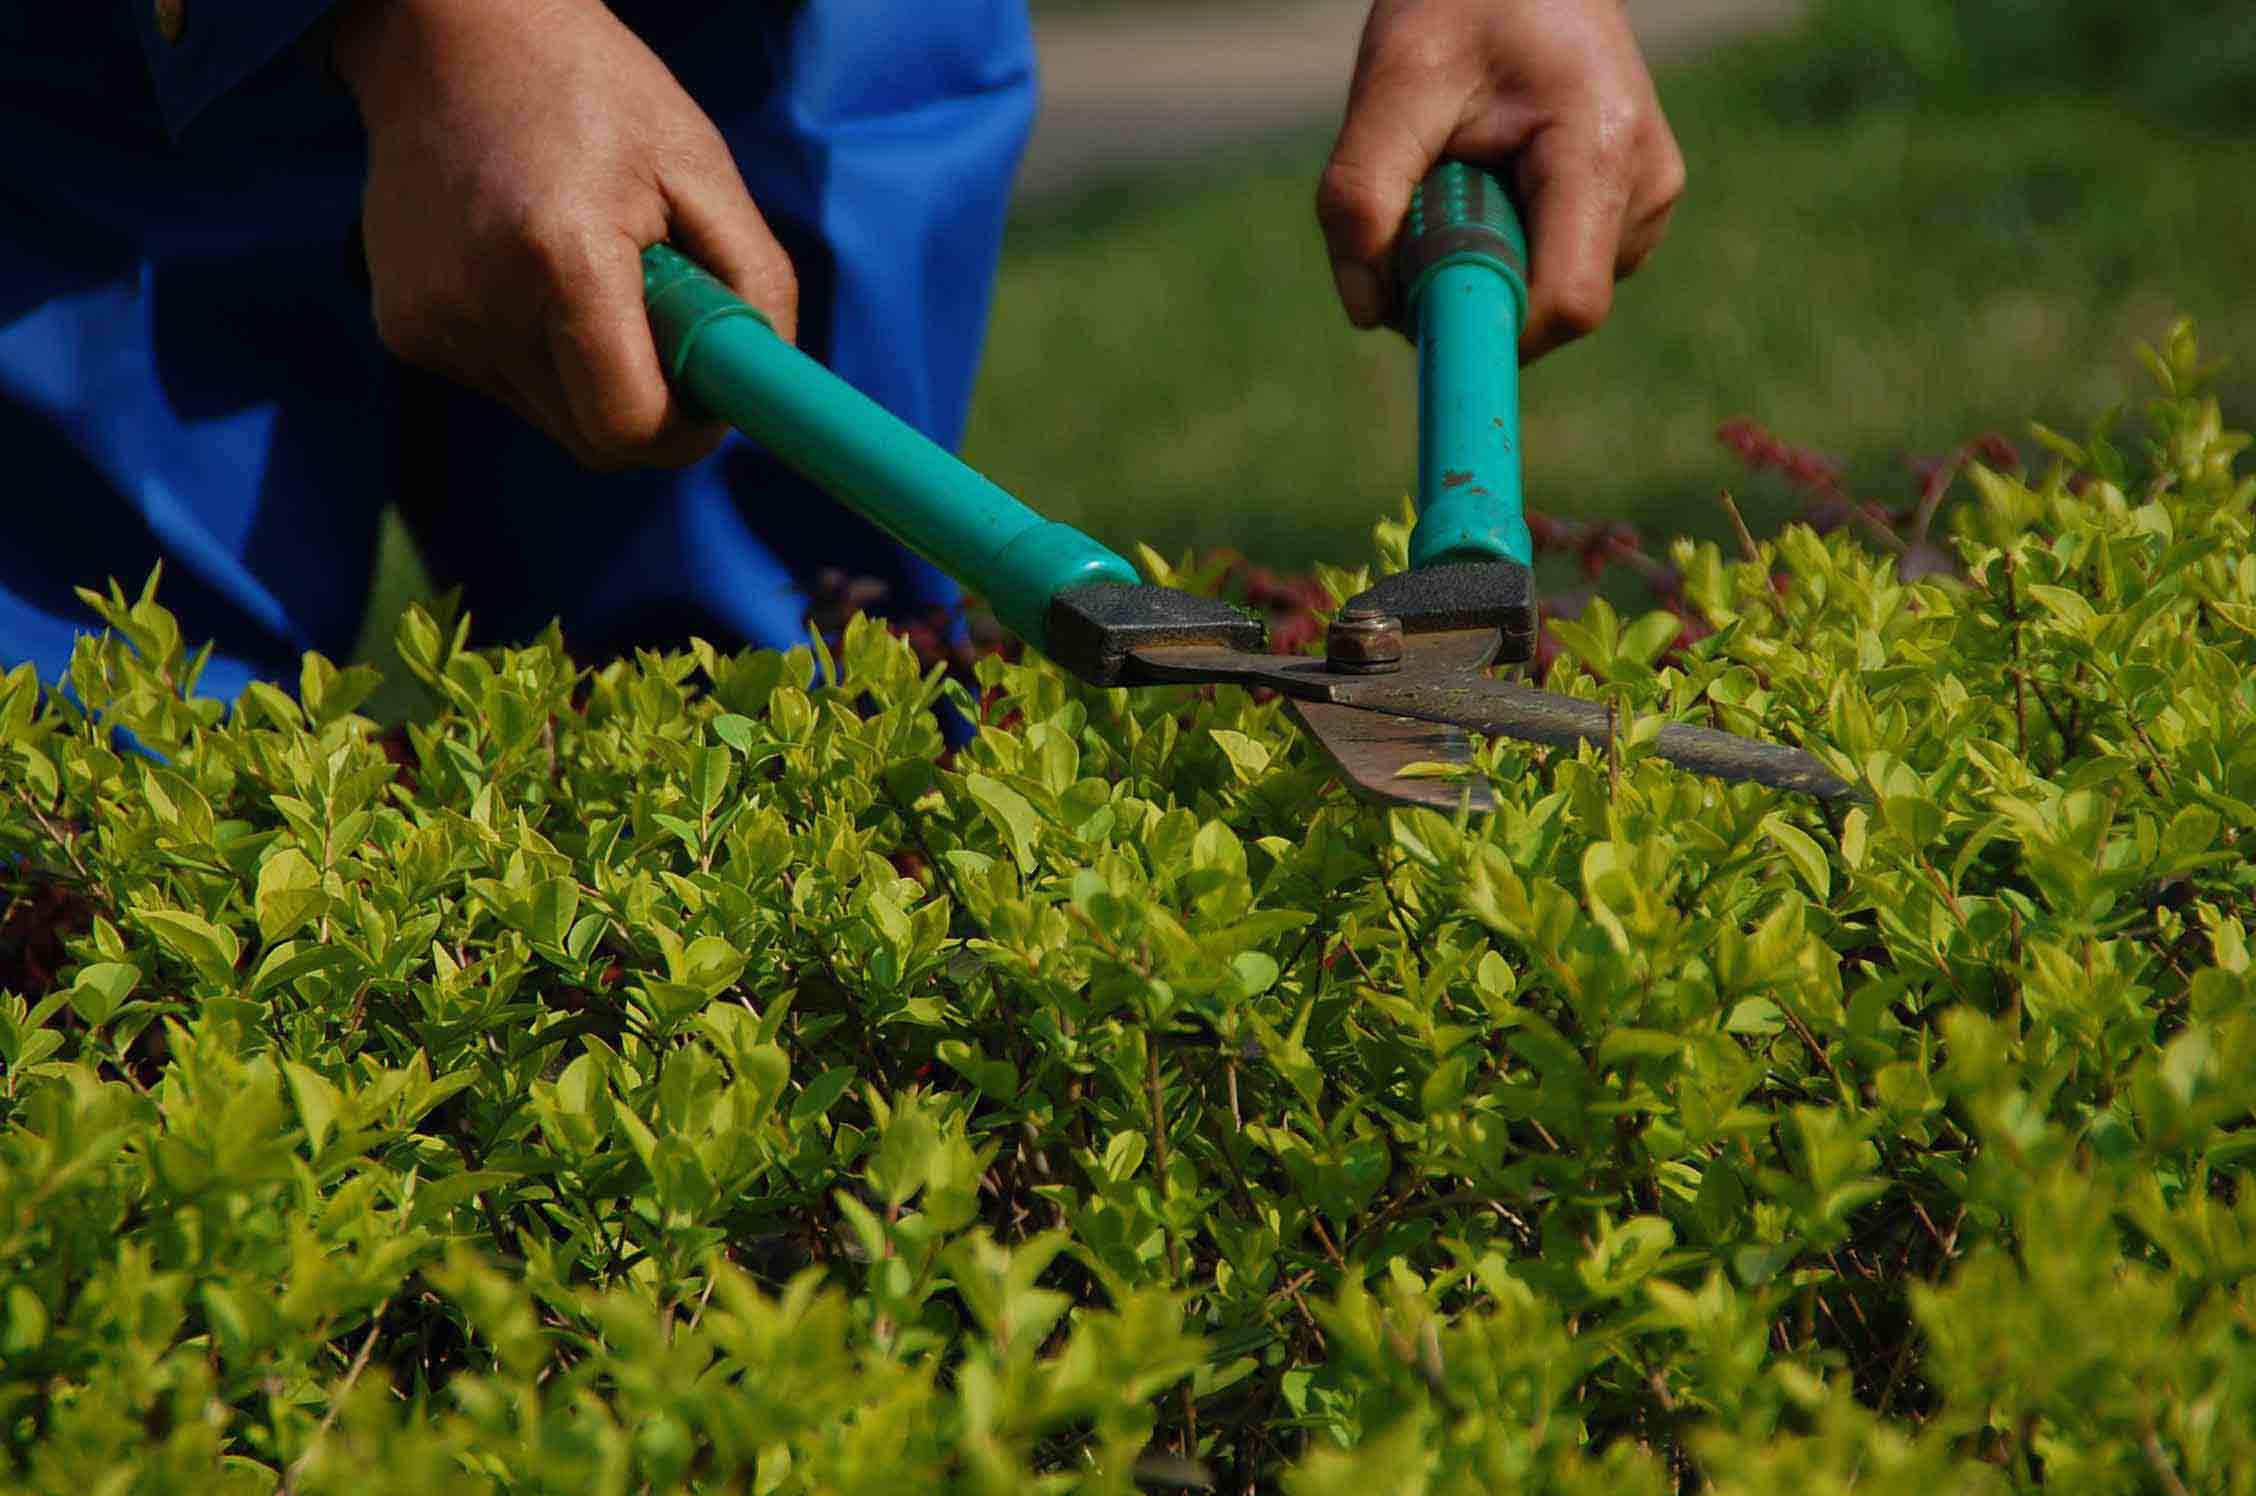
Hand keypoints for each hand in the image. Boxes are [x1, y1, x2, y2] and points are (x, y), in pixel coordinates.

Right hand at [332, 0, 796, 468]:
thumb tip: (768, 384)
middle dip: (645, 404)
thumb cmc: (591, 89)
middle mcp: (480, 305)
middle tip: (664, 322)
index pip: (628, 427)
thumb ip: (756, 283)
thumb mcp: (701, 166)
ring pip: (551, 416)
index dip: (686, 431)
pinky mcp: (403, 328)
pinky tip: (532, 268)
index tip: (712, 397)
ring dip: (591, 374)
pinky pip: (505, 381)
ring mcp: (431, 322)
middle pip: (592, 437)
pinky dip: (539, 350)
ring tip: (591, 271)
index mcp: (561, 259)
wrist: (450, 34)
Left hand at [1318, 0, 1683, 359]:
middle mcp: (1645, 186)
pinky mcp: (1633, 210)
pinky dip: (1505, 250)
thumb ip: (1362, 193)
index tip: (1417, 313)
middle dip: (1470, 289)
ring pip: (1549, 299)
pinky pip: (1556, 273)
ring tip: (1465, 173)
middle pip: (1549, 311)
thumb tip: (1366, 312)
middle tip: (1426, 207)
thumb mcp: (1395, 80)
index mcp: (1600, 151)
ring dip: (1483, 266)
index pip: (1563, 305)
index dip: (1487, 330)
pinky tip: (1493, 183)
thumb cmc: (1460, 4)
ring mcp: (1648, 202)